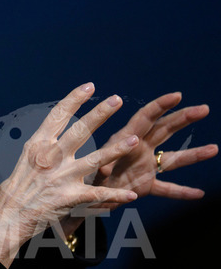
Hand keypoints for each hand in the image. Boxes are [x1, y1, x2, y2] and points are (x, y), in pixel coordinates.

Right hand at [0, 83, 138, 265]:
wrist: (9, 213)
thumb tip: (59, 125)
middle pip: (80, 130)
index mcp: (39, 144)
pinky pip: (98, 195)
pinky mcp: (69, 197)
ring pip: (95, 160)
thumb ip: (46, 141)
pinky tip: (132, 195)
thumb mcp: (27, 156)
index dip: (75, 99)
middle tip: (116, 99)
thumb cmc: (19, 184)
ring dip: (116, 149)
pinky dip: (115, 196)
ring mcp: (61, 177)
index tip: (89, 86)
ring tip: (134, 140)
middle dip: (100, 113)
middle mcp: (51, 156)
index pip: (58, 115)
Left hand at [92, 92, 217, 207]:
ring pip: (173, 158)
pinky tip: (199, 193)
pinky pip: (167, 188)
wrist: (81, 193)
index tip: (177, 95)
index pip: (145, 118)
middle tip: (204, 109)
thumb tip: (103, 166)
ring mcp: (144, 167)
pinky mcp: (145, 185)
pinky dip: (182, 191)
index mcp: (124, 140)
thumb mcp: (89, 169)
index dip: (160, 106)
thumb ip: (98, 169)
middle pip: (164, 130)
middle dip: (183, 118)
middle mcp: (138, 149)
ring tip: (214, 148)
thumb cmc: (82, 177)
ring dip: (193, 154)